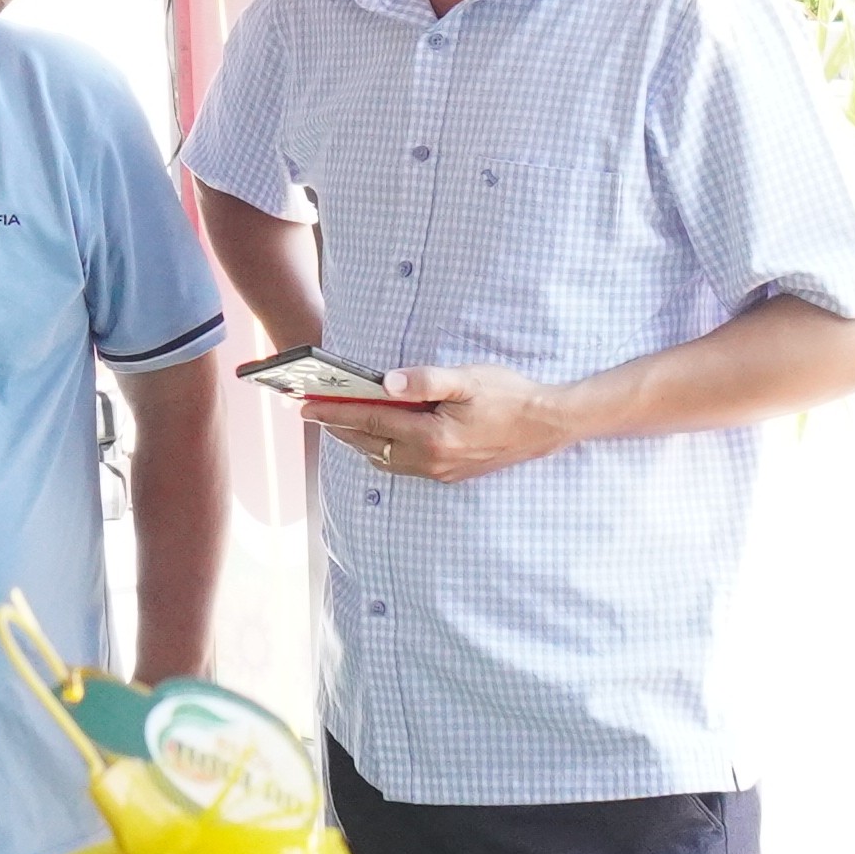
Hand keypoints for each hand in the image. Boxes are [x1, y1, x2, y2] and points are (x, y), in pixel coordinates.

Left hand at [305, 362, 586, 480]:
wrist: (547, 425)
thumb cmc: (510, 396)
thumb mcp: (469, 379)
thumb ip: (426, 381)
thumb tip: (385, 383)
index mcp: (432, 436)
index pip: (371, 420)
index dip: (336, 411)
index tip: (307, 404)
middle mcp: (431, 460)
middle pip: (371, 443)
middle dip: (339, 427)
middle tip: (312, 411)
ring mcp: (440, 471)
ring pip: (384, 458)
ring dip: (359, 440)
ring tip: (338, 421)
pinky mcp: (449, 474)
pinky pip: (403, 465)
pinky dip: (382, 450)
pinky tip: (379, 436)